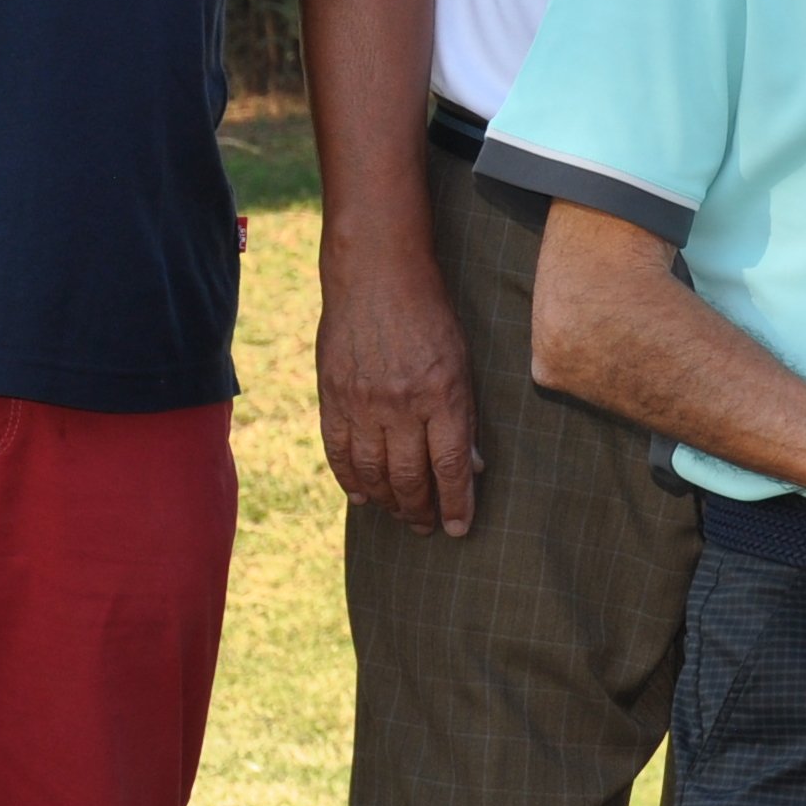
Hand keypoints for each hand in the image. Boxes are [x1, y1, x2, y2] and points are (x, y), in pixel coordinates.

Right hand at [317, 240, 480, 535]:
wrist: (376, 277)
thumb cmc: (431, 316)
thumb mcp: (463, 362)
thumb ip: (464, 415)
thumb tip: (473, 466)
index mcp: (442, 396)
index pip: (450, 467)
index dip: (455, 505)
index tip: (459, 529)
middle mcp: (401, 406)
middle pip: (409, 478)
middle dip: (420, 510)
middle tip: (425, 528)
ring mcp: (362, 404)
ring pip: (372, 473)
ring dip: (387, 502)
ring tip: (399, 516)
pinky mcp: (332, 398)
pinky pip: (339, 453)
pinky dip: (350, 480)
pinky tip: (363, 497)